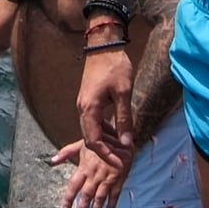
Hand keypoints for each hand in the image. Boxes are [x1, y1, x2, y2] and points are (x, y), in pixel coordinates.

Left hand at [56, 138, 127, 207]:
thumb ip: (67, 153)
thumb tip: (52, 160)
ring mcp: (107, 178)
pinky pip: (114, 195)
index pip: (73, 186)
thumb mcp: (82, 144)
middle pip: (86, 196)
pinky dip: (111, 205)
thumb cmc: (100, 140)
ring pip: (99, 198)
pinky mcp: (119, 180)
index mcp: (85, 167)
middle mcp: (95, 175)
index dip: (68, 198)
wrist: (121, 137)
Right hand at [75, 48, 137, 171]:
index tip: (119, 163)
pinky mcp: (88, 99)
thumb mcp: (123, 93)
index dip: (105, 154)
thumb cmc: (115, 66)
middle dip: (104, 151)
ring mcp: (83, 104)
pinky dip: (102, 131)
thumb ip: (124, 119)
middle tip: (120, 160)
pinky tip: (115, 133)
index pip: (93, 141)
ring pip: (90, 130)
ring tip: (119, 149)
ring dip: (103, 142)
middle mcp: (82, 109)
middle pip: (89, 138)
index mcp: (89, 109)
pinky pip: (92, 121)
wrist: (103, 44)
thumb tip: (126, 142)